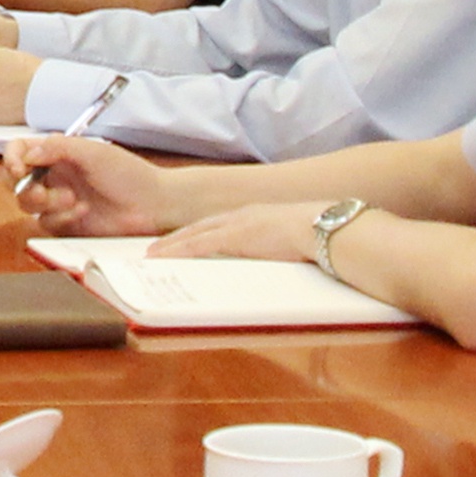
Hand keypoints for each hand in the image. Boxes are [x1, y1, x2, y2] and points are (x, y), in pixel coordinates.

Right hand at [6, 133, 178, 233]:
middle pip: (16, 181)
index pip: (20, 151)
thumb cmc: (129, 174)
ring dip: (47, 204)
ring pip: (27, 206)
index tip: (18, 169)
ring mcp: (58, 201)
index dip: (11, 159)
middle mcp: (54, 176)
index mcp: (58, 153)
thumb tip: (29, 154)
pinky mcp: (65, 224)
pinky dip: (61, 219)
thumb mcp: (94, 152)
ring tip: (73, 200)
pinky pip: (45, 224)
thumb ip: (59, 148)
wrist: (153, 205)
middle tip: (40, 193)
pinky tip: (83, 212)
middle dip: (24, 188)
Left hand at [161, 199, 329, 267]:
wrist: (323, 227)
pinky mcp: (236, 237)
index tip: (180, 241)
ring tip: (152, 255)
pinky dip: (179, 251)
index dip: (195, 234)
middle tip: (155, 249)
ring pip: (193, 235)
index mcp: (253, 217)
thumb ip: (278, 247)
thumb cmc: (316, 235)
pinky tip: (164, 257)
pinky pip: (200, 245)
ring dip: (171, 246)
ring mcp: (236, 225)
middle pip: (199, 228)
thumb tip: (279, 259)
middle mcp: (241, 216)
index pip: (216, 225)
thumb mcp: (291, 239)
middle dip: (175, 238)